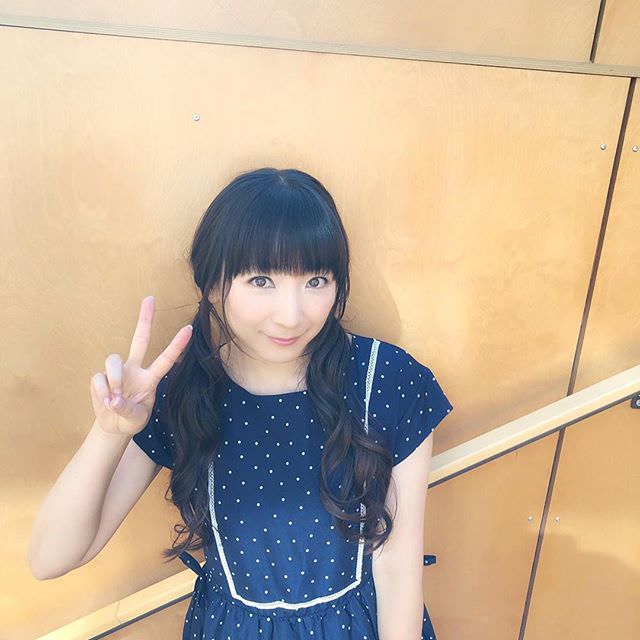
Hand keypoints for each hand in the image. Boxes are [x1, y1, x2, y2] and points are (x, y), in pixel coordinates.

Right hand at [90, 296, 191, 434]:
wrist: (113, 427)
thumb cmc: (131, 419)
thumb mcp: (136, 419)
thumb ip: (127, 410)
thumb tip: (114, 399)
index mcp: (150, 379)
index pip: (166, 360)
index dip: (177, 345)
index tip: (189, 329)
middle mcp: (135, 370)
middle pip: (140, 339)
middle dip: (145, 319)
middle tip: (151, 298)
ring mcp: (117, 372)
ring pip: (113, 360)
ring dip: (114, 379)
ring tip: (115, 399)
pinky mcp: (100, 378)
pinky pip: (99, 378)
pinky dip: (102, 391)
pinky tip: (106, 402)